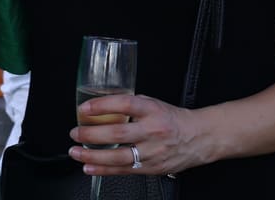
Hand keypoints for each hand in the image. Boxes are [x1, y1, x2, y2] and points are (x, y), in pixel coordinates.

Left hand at [68, 93, 203, 176]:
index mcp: (152, 110)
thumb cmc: (173, 119)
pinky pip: (124, 170)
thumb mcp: (153, 103)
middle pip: (118, 133)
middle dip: (91, 134)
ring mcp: (152, 152)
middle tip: (75, 133)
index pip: (124, 104)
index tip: (84, 109)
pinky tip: (89, 167)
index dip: (102, 106)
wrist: (199, 138)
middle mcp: (152, 131)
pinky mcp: (152, 168)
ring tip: (76, 152)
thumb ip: (130, 105)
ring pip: (119, 156)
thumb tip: (102, 105)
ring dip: (93, 155)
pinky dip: (104, 170)